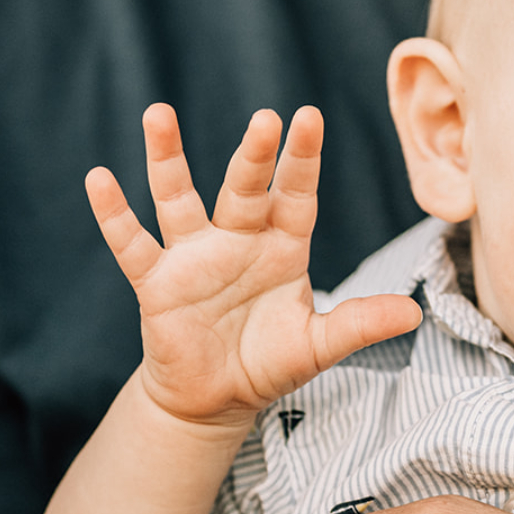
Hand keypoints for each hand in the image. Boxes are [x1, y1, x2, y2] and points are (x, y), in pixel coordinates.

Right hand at [87, 103, 420, 426]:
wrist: (215, 399)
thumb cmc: (268, 362)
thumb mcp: (318, 346)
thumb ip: (359, 324)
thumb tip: (415, 312)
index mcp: (282, 246)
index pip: (295, 194)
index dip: (302, 159)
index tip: (310, 117)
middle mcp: (237, 239)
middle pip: (244, 188)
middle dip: (253, 155)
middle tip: (264, 118)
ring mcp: (194, 256)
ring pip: (178, 198)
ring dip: (167, 158)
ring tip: (158, 113)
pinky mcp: (156, 281)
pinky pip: (132, 243)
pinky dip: (115, 214)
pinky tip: (98, 180)